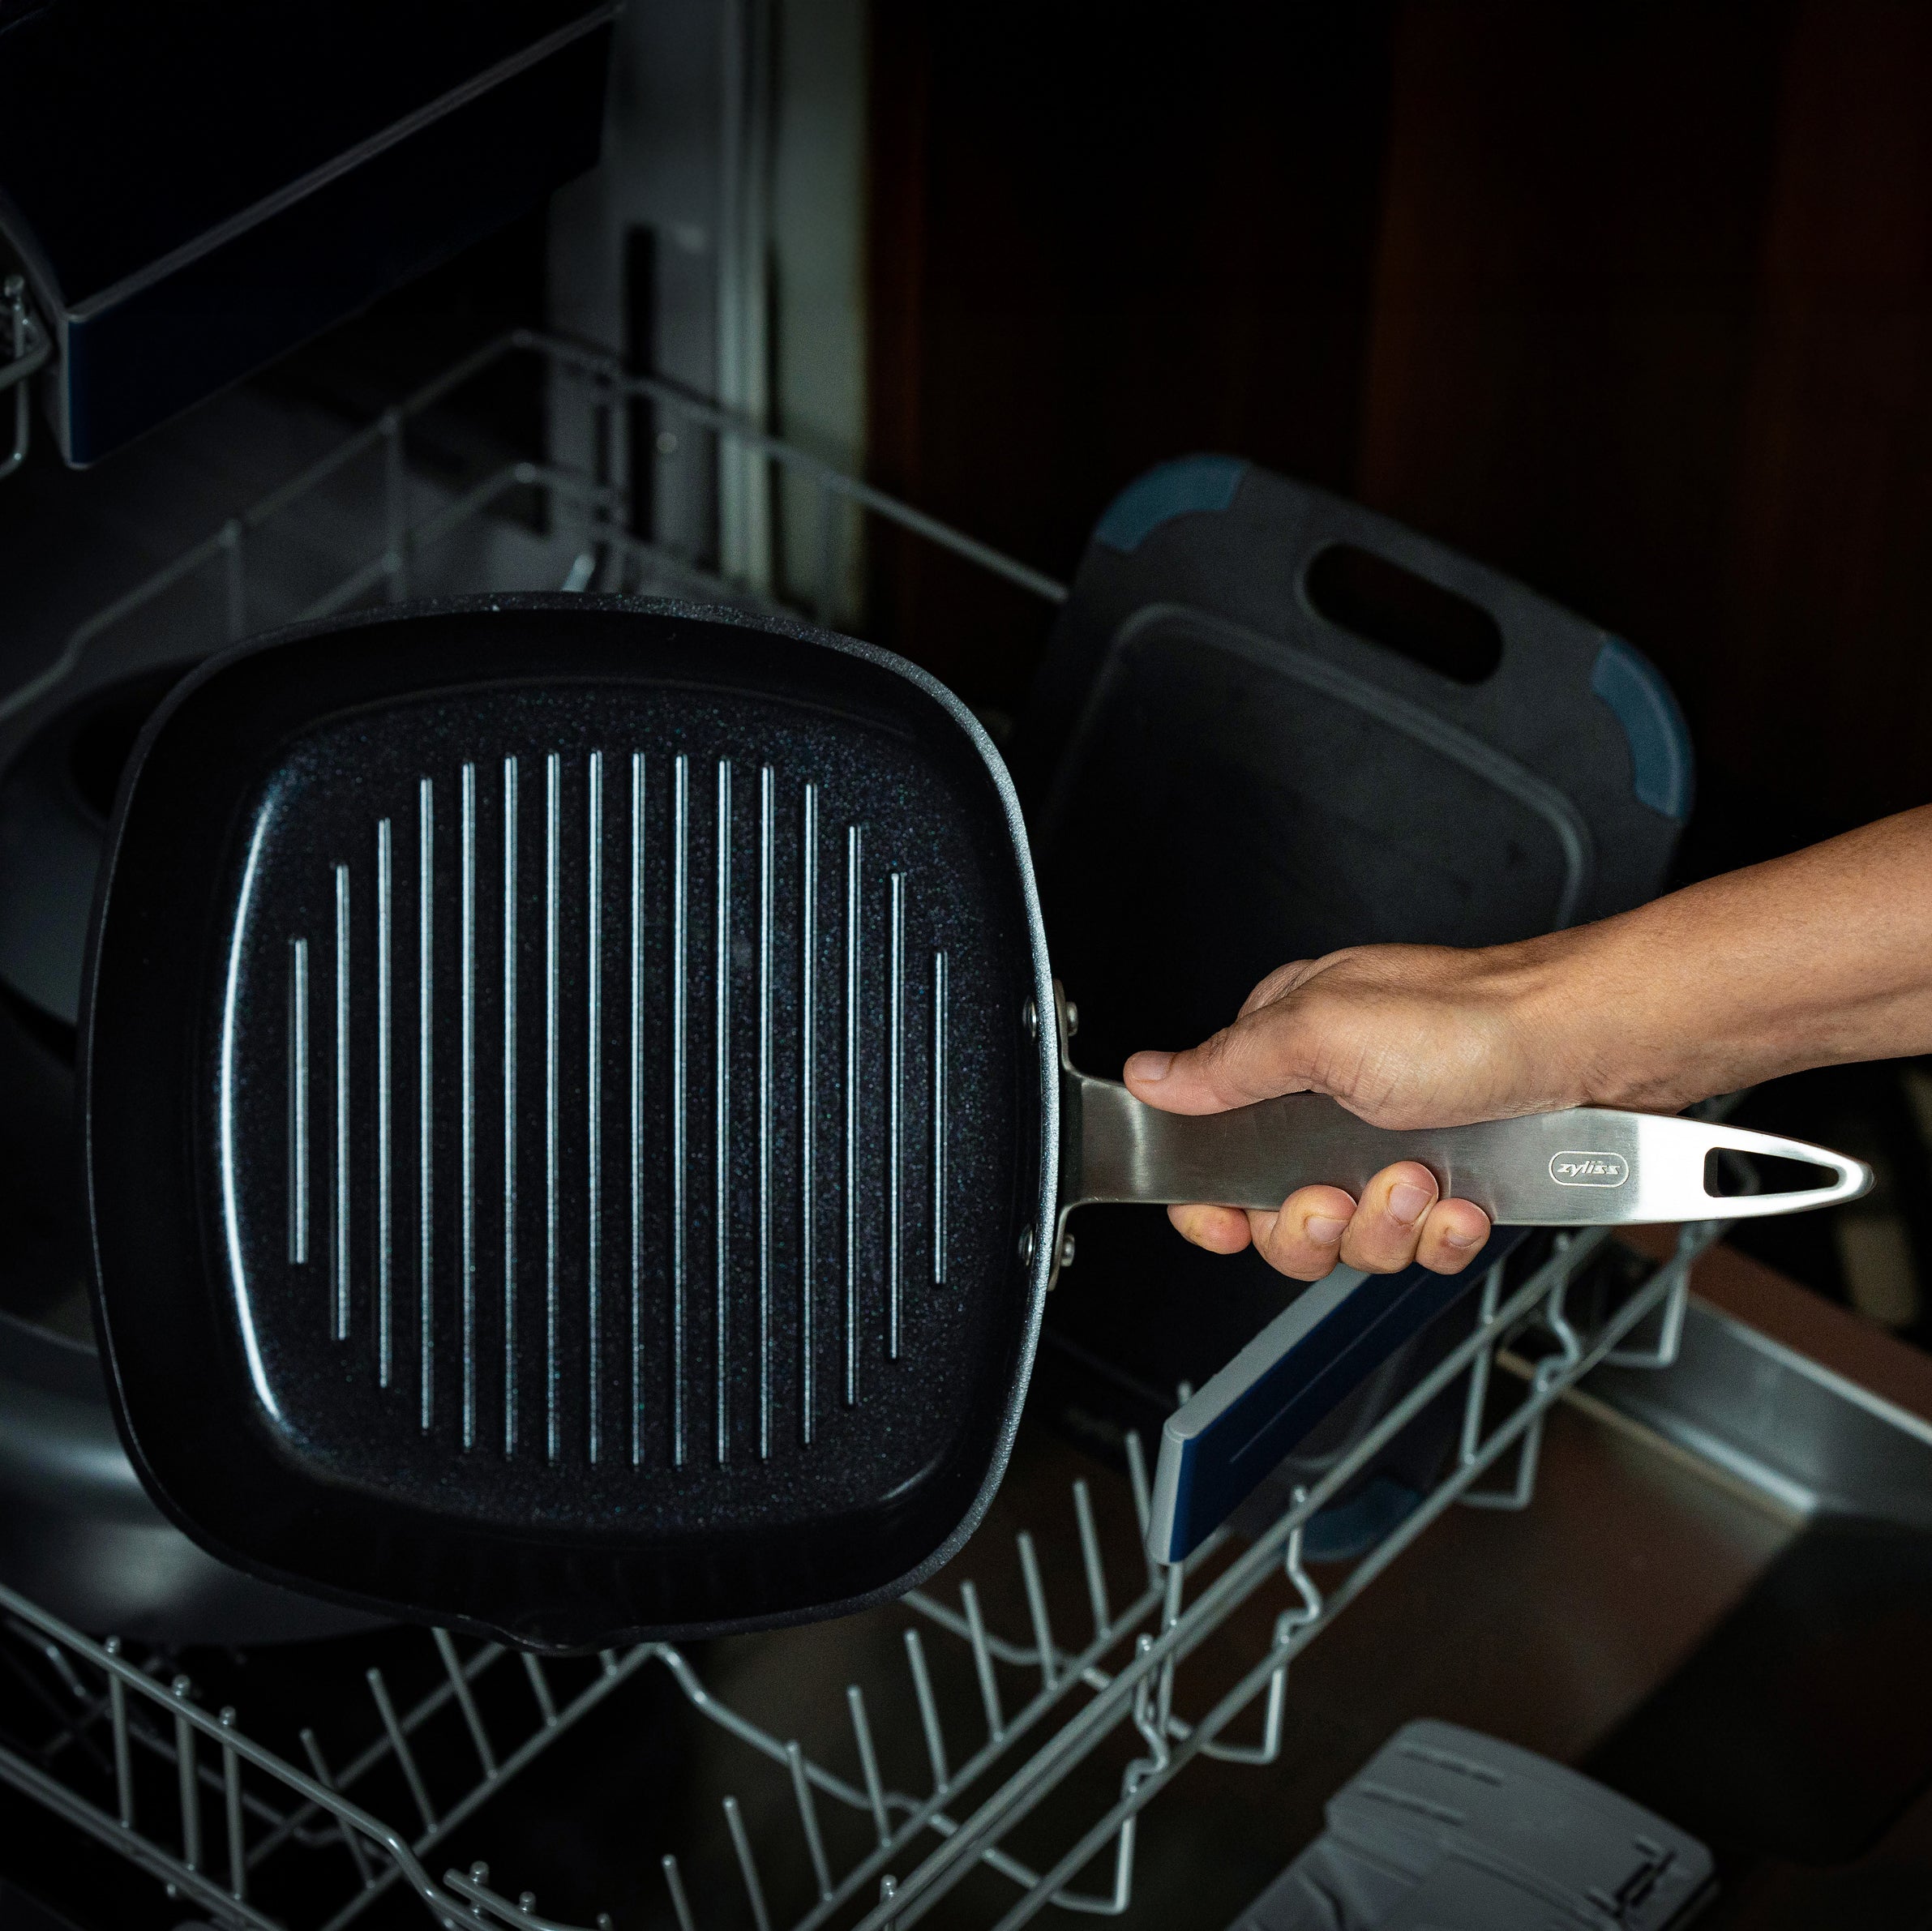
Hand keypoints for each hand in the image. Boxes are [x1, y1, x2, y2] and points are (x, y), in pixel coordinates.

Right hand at [1122, 942, 1586, 1280]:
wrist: (1596, 1047)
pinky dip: (1441, 1235)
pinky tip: (1463, 1199)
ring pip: (1350, 1237)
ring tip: (1422, 1180)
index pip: (1211, 1142)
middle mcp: (1333, 1100)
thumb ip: (1225, 1067)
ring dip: (1384, 1224)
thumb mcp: (1322, 1032)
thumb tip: (1148, 1077)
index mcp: (1285, 1049)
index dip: (1213, 1197)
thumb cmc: (1474, 1017)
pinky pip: (1419, 1246)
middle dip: (1312, 1219)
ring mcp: (1392, 1144)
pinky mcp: (1450, 1182)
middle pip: (1276, 1211)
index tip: (1227, 1220)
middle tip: (1338, 1190)